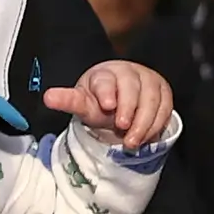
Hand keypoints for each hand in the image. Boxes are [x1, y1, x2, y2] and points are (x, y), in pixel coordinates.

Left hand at [48, 56, 172, 144]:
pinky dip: (156, 123)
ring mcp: (149, 81)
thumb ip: (67, 100)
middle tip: (122, 128)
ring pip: (151, 99)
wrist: (119, 99)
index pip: (107, 80)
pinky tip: (146, 137)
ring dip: (144, 122)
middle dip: (129, 109)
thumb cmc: (99, 100)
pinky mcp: (164, 92)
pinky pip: (165, 107)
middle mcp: (129, 73)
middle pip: (133, 88)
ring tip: (132, 141)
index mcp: (105, 73)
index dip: (107, 92)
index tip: (107, 105)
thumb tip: (48, 97)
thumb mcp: (82, 102)